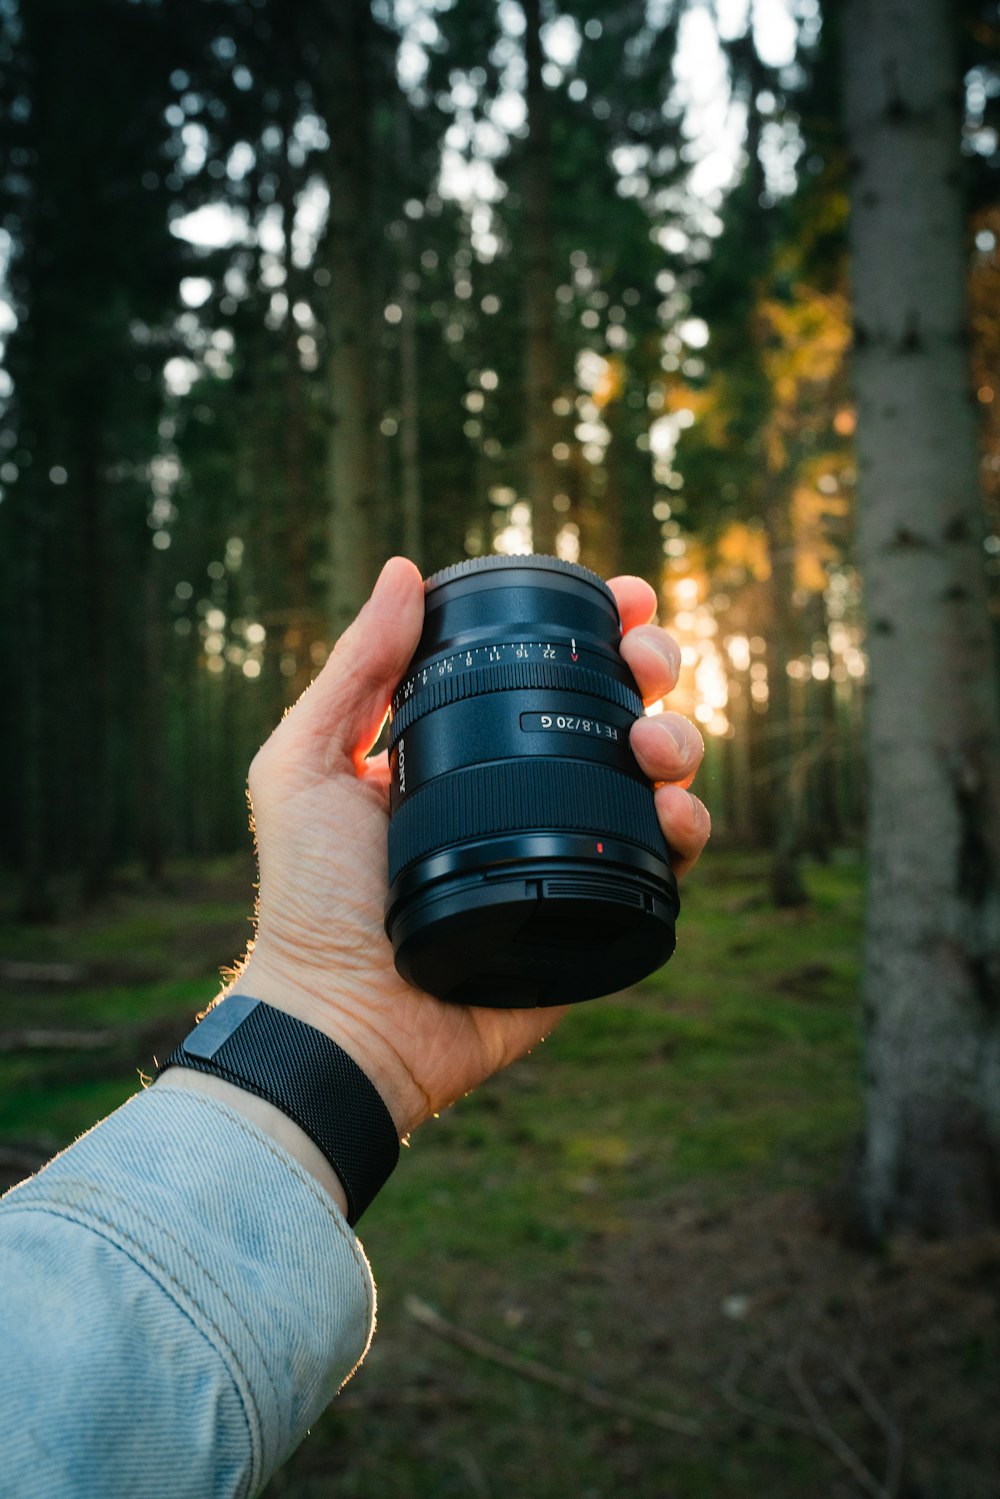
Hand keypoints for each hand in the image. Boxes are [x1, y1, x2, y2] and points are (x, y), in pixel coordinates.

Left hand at [233, 557, 708, 1137]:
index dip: (597, 629)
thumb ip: (355, 669)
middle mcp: (527, 793)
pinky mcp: (598, 913)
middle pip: (619, 710)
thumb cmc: (310, 899)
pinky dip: (687, 828)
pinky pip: (665, 863)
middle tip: (647, 661)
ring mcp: (568, 849)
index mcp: (468, 751)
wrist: (343, 1018)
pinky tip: (673, 813)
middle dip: (653, 668)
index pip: (546, 672)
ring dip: (679, 739)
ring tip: (653, 742)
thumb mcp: (305, 763)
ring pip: (658, 777)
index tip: (625, 597)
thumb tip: (404, 571)